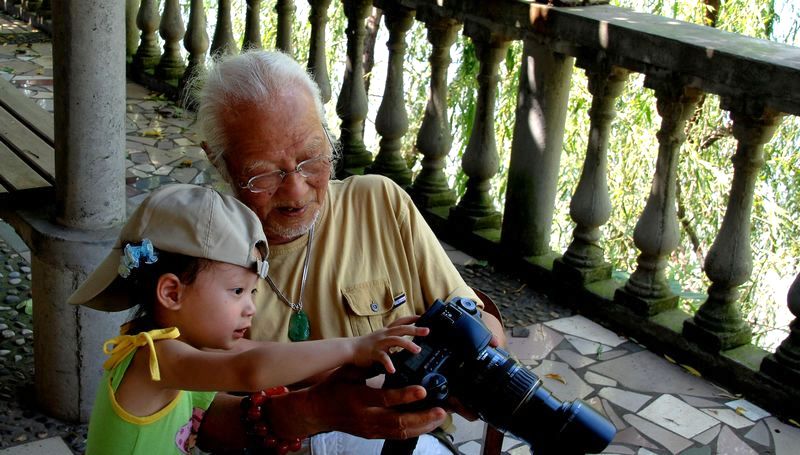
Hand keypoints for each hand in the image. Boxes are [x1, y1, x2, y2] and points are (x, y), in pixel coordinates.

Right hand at [268, 365, 447, 439]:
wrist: (317, 411)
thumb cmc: (332, 388)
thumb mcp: (348, 373)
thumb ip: (369, 368)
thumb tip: (392, 358)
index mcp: (359, 398)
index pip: (385, 398)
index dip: (405, 396)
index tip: (422, 390)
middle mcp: (366, 417)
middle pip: (398, 421)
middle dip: (422, 417)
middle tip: (441, 409)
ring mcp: (370, 428)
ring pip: (401, 431)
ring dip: (423, 425)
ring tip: (440, 417)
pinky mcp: (373, 434)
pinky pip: (397, 436)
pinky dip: (414, 431)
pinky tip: (427, 425)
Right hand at [352, 324, 428, 372]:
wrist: (348, 349)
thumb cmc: (365, 346)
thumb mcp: (381, 341)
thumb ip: (392, 343)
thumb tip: (405, 348)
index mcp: (386, 331)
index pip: (401, 321)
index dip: (412, 318)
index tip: (423, 316)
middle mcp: (384, 335)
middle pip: (401, 329)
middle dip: (415, 329)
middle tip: (427, 331)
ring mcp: (379, 343)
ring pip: (395, 340)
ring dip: (408, 344)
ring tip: (418, 351)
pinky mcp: (373, 352)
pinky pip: (382, 358)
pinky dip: (388, 364)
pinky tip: (393, 370)